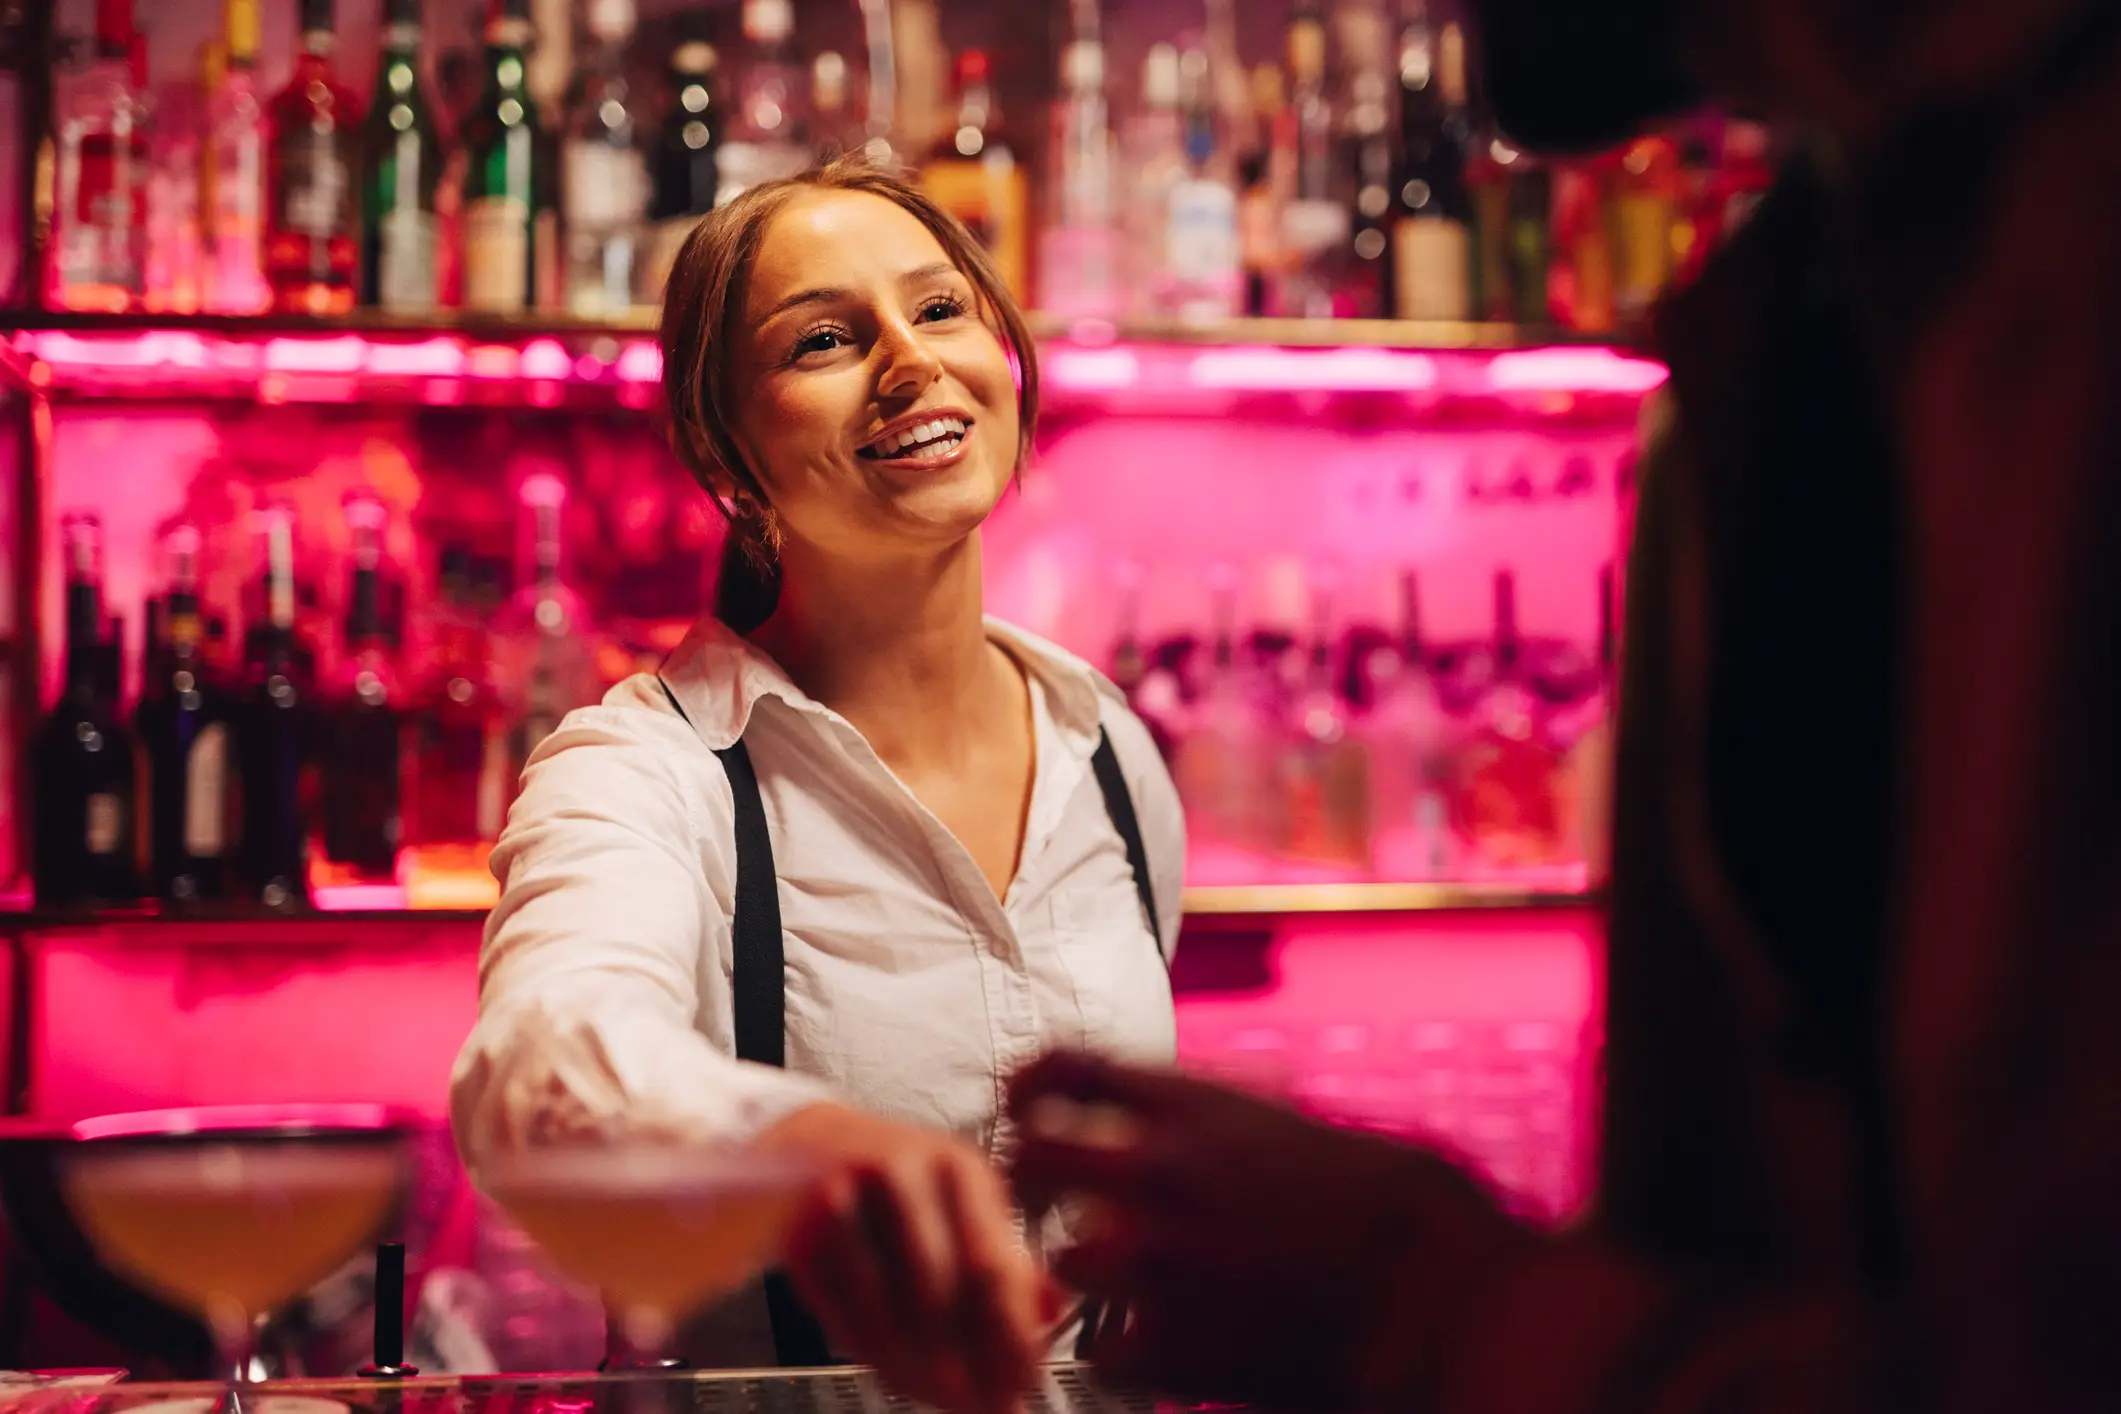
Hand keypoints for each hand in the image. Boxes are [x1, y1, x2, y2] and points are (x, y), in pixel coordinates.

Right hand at [757, 1104, 1058, 1413]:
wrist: (797, 1149)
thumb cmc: (890, 1189)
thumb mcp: (954, 1206)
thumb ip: (1006, 1258)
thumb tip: (1052, 1312)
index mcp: (959, 1168)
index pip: (995, 1268)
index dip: (1012, 1337)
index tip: (1024, 1386)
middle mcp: (906, 1172)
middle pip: (944, 1293)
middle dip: (967, 1364)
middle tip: (981, 1406)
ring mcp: (847, 1197)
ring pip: (891, 1312)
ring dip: (917, 1370)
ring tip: (936, 1393)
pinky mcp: (802, 1227)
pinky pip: (843, 1314)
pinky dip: (869, 1354)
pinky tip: (888, 1367)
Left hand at [1008, 1052, 1528, 1410]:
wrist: (1444, 1290)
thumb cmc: (1382, 1203)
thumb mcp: (1286, 1124)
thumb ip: (1203, 1119)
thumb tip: (1137, 1117)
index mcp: (1195, 1106)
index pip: (1065, 1065)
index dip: (1030, 1084)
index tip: (1026, 1105)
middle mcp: (1165, 1170)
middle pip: (1030, 1153)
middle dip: (1027, 1179)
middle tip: (1042, 1204)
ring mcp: (1165, 1258)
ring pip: (1058, 1259)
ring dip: (1077, 1274)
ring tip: (1110, 1284)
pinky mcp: (1178, 1343)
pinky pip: (1101, 1348)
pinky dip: (1121, 1350)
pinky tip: (1153, 1342)